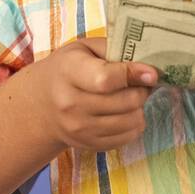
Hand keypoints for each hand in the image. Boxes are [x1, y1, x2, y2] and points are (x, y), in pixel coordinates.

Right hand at [32, 36, 158, 151]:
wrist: (43, 104)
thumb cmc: (69, 69)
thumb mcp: (84, 48)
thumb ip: (114, 50)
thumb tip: (147, 69)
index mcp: (69, 72)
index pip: (105, 79)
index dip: (133, 75)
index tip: (152, 73)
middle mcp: (71, 104)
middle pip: (124, 102)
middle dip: (142, 90)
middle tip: (141, 82)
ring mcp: (79, 128)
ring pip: (130, 121)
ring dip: (140, 107)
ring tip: (132, 96)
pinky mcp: (89, 145)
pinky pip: (127, 137)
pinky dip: (134, 123)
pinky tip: (125, 112)